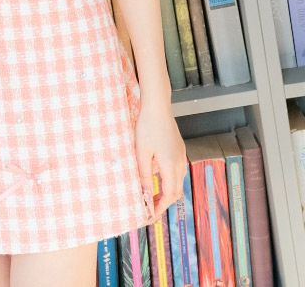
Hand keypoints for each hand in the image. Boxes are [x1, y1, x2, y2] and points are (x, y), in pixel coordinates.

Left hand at [134, 99, 186, 221]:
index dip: (160, 208)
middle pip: (175, 191)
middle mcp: (179, 162)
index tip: (150, 216)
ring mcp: (180, 154)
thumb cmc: (147, 127)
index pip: (168, 195)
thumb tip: (145, 195)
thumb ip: (144, 175)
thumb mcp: (142, 153)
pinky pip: (176, 170)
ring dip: (167, 191)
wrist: (157, 106)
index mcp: (170, 166)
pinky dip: (168, 179)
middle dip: (164, 202)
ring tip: (151, 194)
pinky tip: (156, 175)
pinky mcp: (178, 148)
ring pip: (177, 181)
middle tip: (149, 208)